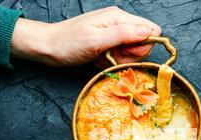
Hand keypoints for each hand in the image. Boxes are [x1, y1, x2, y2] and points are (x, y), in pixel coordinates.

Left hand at [11, 6, 161, 66]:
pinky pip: (121, 57)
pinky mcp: (109, 44)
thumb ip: (124, 35)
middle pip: (143, 44)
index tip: (125, 51)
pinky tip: (99, 59)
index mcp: (118, 17)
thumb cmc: (68, 43)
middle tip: (110, 55)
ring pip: (132, 53)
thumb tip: (149, 32)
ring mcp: (114, 34)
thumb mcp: (96, 40)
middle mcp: (119, 23)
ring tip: (102, 57)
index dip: (143, 45)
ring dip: (119, 60)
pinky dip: (111, 62)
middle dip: (129, 55)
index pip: (151, 30)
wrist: (49, 47)